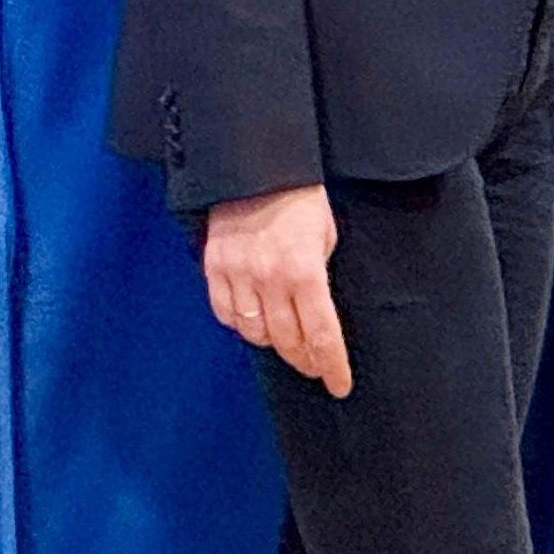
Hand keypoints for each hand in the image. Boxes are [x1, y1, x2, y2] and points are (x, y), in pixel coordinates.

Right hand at [203, 183, 351, 398]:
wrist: (258, 168)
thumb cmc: (301, 201)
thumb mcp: (326, 238)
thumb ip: (318, 279)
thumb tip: (315, 315)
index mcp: (304, 270)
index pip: (321, 334)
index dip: (331, 365)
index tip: (339, 385)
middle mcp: (269, 278)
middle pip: (288, 340)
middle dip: (306, 359)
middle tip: (317, 366)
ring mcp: (237, 274)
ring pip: (254, 333)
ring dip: (274, 343)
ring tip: (288, 343)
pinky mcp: (213, 268)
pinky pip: (225, 314)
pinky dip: (241, 325)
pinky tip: (254, 323)